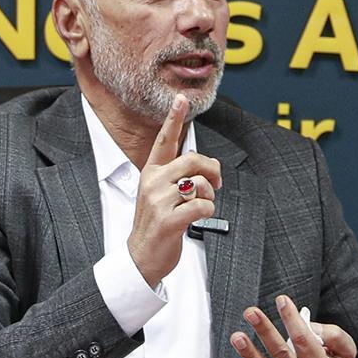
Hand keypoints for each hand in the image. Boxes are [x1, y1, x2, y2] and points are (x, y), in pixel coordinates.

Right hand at [126, 93, 221, 286]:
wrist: (140, 258)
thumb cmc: (156, 224)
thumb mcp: (160, 194)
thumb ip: (179, 176)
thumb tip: (209, 166)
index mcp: (150, 173)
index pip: (164, 140)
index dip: (173, 118)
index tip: (180, 98)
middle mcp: (152, 182)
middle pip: (192, 160)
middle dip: (212, 170)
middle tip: (217, 183)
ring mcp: (158, 201)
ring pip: (199, 184)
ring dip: (210, 195)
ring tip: (203, 205)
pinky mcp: (168, 221)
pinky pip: (201, 206)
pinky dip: (208, 210)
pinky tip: (200, 216)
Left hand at [223, 294, 357, 357]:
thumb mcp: (347, 353)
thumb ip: (334, 335)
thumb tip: (306, 323)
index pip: (304, 340)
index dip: (292, 319)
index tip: (281, 301)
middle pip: (282, 354)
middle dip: (265, 331)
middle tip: (251, 313)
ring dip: (249, 354)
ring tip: (237, 337)